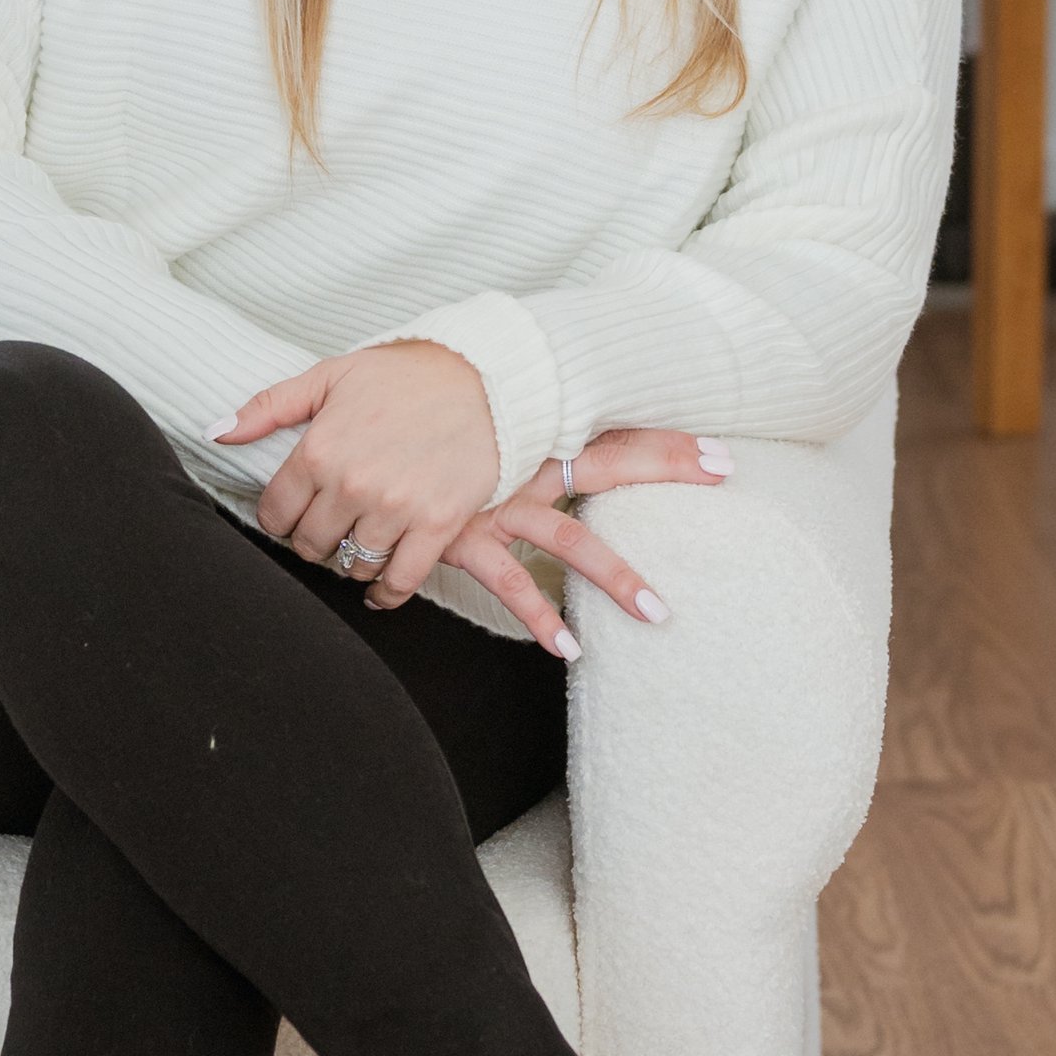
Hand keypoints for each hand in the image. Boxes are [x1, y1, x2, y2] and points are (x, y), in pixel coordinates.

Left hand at [212, 342, 498, 584]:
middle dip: (313, 540)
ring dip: (351, 560)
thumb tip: (215, 434)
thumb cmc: (403, 375)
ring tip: (359, 542)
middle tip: (328, 528)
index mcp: (319, 450)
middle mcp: (352, 484)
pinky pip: (400, 580)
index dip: (280, 517)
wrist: (483, 376)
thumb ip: (268, 407)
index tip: (294, 514)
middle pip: (310, 545)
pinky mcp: (437, 524)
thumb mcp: (329, 376)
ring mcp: (396, 508)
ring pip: (352, 564)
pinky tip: (378, 589)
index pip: (275, 513)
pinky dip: (385, 593)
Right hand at [386, 427, 732, 657]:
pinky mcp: (462, 538)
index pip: (600, 425)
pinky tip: (566, 648)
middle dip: (665, 464)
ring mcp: (494, 503)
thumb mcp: (437, 407)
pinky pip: (509, 584)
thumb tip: (506, 424)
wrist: (330, 436)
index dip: (659, 438)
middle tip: (726, 470)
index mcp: (518, 428)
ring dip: (617, 577)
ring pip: (571, 541)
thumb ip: (473, 417)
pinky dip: (537, 618)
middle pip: (605, 460)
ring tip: (659, 613)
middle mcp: (516, 462)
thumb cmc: (384, 422)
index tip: (715, 449)